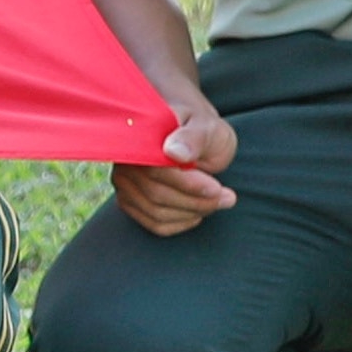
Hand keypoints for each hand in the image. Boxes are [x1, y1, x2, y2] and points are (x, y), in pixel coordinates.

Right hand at [112, 100, 239, 234]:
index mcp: (141, 137)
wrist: (193, 135)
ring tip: (217, 201)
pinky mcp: (130, 202)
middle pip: (156, 195)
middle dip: (196, 201)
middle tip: (227, 197)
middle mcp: (125, 161)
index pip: (156, 171)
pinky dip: (182, 223)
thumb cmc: (201, 128)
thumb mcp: (206, 126)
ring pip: (157, 213)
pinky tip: (197, 211)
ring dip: (193, 213)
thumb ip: (193, 137)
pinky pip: (155, 224)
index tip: (217, 188)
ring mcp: (124, 183)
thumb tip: (173, 152)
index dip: (188, 184)